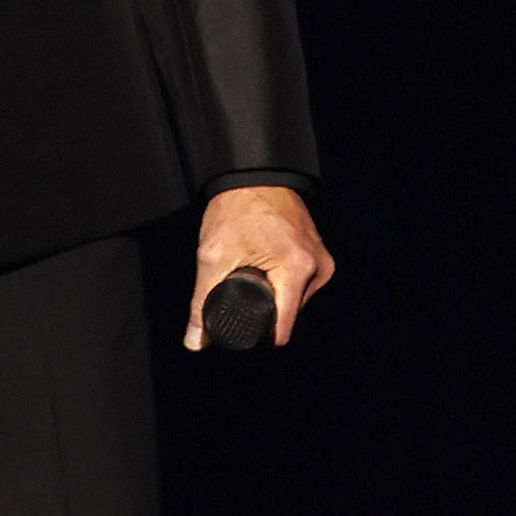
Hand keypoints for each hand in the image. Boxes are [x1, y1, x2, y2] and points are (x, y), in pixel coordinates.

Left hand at [185, 185, 333, 351]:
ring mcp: (321, 260)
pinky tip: (266, 266)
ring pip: (294, 299)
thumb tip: (194, 341)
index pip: (283, 328)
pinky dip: (282, 281)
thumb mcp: (213, 256)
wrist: (252, 174)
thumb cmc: (236, 207)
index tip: (241, 324)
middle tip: (241, 283)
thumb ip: (202, 302)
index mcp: (298, 269)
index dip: (259, 334)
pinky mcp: (318, 253)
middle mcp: (318, 268)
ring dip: (273, 294)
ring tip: (253, 270)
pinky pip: (300, 283)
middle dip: (264, 309)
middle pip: (288, 314)